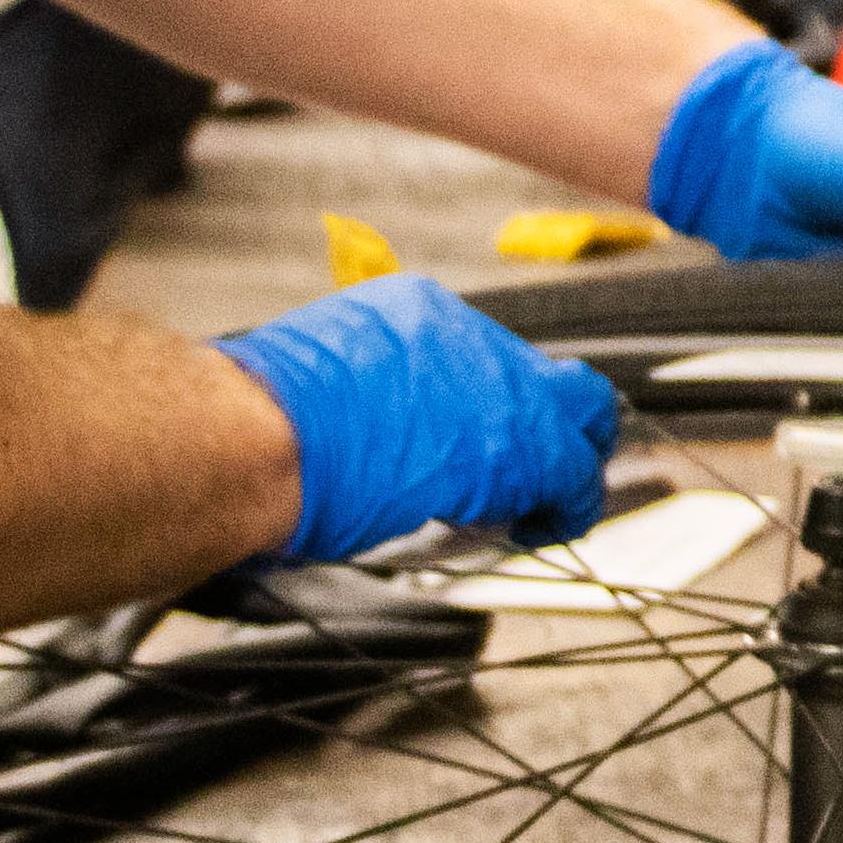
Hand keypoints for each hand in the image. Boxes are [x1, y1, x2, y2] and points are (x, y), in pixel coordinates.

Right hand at [212, 274, 626, 562]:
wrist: (266, 435)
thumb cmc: (261, 419)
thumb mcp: (315, 375)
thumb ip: (361, 389)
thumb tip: (363, 426)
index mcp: (417, 313)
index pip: (482, 356)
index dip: (488, 403)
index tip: (477, 436)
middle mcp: (470, 335)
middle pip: (552, 374)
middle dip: (559, 418)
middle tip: (546, 465)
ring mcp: (503, 387)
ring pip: (581, 416)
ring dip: (569, 463)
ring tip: (549, 506)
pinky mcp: (522, 447)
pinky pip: (576, 476)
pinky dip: (570, 506)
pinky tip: (545, 528)